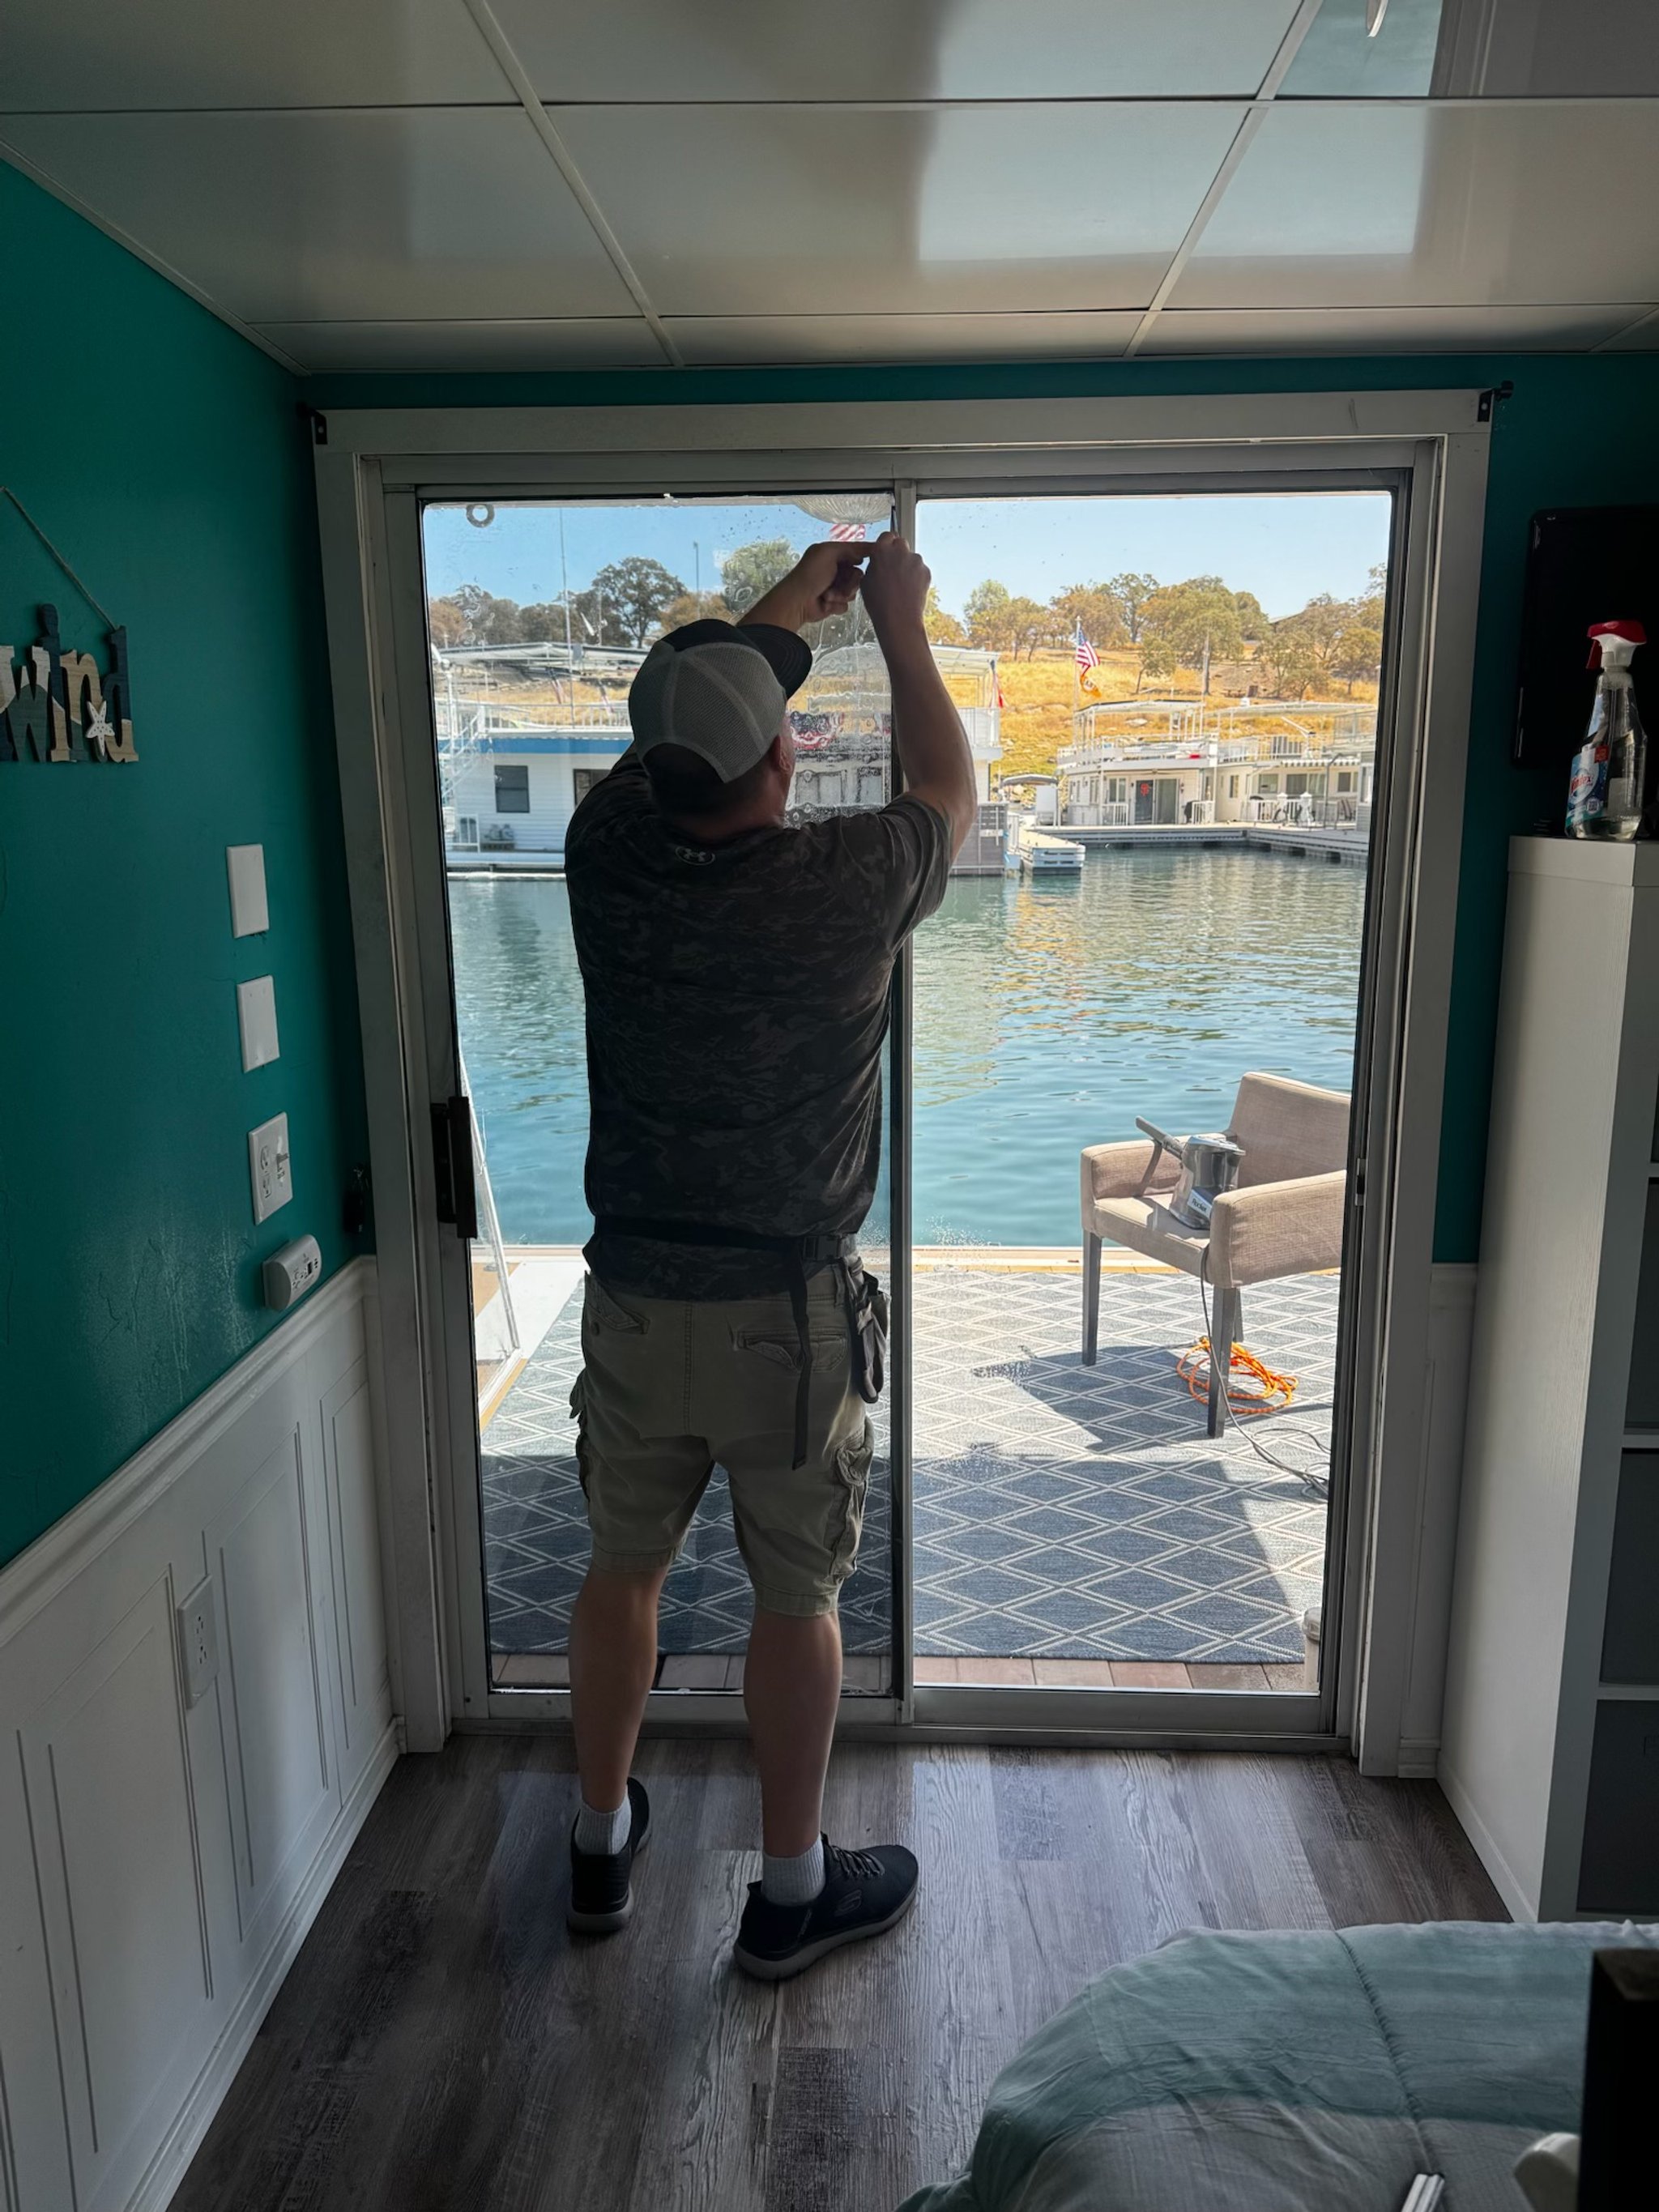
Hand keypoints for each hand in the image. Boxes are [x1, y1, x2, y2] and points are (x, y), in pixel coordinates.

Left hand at [792, 540, 867, 622]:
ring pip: (853, 591)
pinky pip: (846, 604)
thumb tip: (867, 551)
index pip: (855, 553)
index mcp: (832, 555)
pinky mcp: (833, 603)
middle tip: (842, 584)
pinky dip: (837, 604)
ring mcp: (834, 587)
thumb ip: (850, 548)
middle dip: (851, 581)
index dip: (864, 555)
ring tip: (828, 595)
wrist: (798, 600)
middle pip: (857, 574)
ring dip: (842, 593)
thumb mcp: (829, 552)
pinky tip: (825, 602)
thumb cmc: (812, 573)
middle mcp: (834, 569)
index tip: (875, 558)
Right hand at [859, 531, 930, 646]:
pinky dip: (916, 576)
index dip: (886, 545)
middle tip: (893, 569)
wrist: (899, 619)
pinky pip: (920, 569)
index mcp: (881, 550)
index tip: (886, 552)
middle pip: (900, 543)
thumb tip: (879, 563)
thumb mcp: (866, 581)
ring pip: (911, 558)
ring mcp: (915, 560)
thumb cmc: (879, 603)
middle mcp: (900, 551)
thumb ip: (874, 565)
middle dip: (897, 553)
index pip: (887, 536)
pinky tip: (909, 590)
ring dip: (907, 566)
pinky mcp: (926, 571)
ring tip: (901, 585)